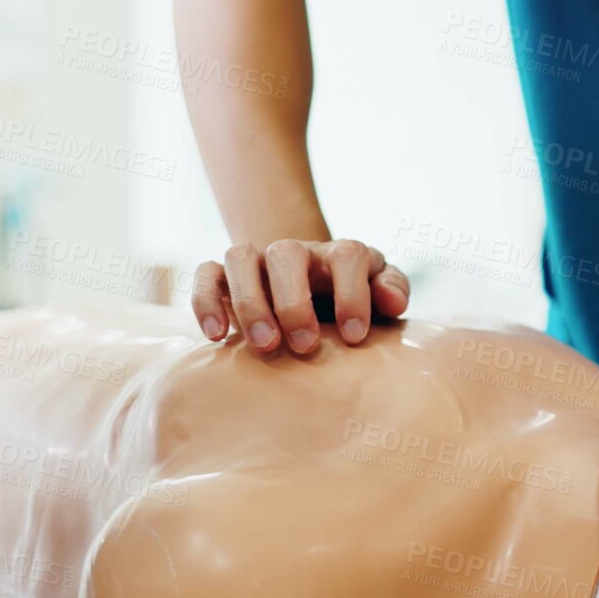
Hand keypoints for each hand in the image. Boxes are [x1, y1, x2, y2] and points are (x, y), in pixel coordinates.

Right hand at [191, 240, 410, 353]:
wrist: (312, 294)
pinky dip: (205, 301)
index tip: (355, 336)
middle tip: (304, 345)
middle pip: (287, 253)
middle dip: (294, 301)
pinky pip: (205, 275)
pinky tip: (216, 337)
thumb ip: (392, 290)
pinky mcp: (224, 277)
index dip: (353, 294)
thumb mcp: (379, 296)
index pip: (348, 256)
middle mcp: (296, 251)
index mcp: (340, 256)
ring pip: (240, 258)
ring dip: (249, 300)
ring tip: (264, 345)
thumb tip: (393, 303)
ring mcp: (257, 261)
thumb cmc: (351, 302)